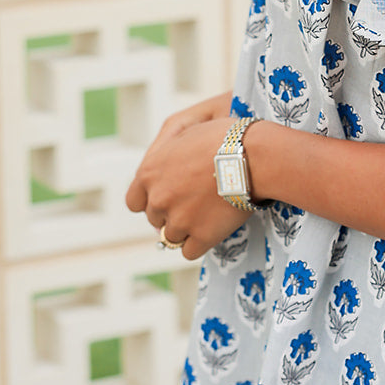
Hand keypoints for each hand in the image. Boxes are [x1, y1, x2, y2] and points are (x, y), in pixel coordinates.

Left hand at [125, 94, 247, 259]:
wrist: (250, 154)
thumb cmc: (221, 136)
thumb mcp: (183, 132)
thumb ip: (163, 155)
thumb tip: (158, 172)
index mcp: (149, 173)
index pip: (134, 201)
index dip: (150, 201)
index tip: (166, 199)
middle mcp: (158, 199)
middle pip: (155, 219)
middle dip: (171, 213)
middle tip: (194, 202)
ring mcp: (179, 220)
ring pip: (171, 237)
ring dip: (185, 229)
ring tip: (206, 215)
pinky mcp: (201, 236)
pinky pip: (190, 251)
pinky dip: (199, 243)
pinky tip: (212, 230)